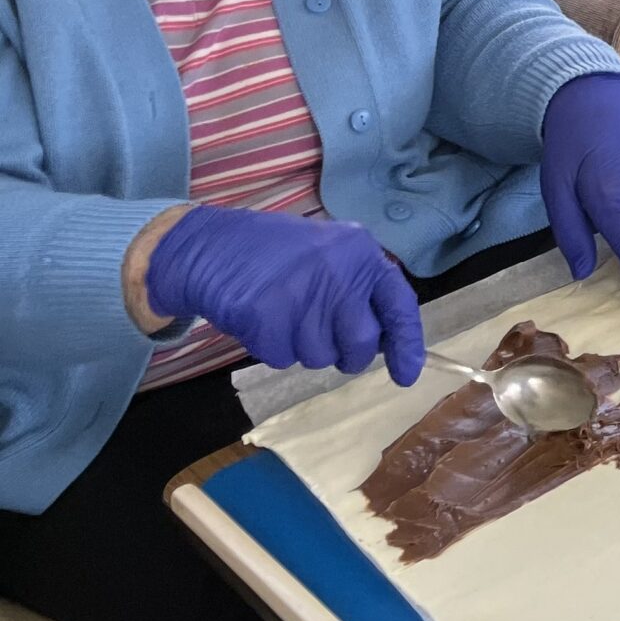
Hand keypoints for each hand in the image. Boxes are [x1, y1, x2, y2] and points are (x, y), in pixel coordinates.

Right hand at [145, 207, 425, 383]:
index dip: (407, 344)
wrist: (209, 245)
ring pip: (322, 357)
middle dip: (348, 354)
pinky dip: (273, 348)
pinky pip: (284, 358)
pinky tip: (261, 320)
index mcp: (359, 251)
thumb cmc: (274, 254)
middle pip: (362, 343)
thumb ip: (359, 288)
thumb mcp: (329, 253)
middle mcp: (337, 271)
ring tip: (284, 315)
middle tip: (323, 338)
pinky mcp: (265, 316)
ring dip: (304, 348)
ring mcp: (301, 294)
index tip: (408, 375)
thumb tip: (387, 341)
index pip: (398, 305)